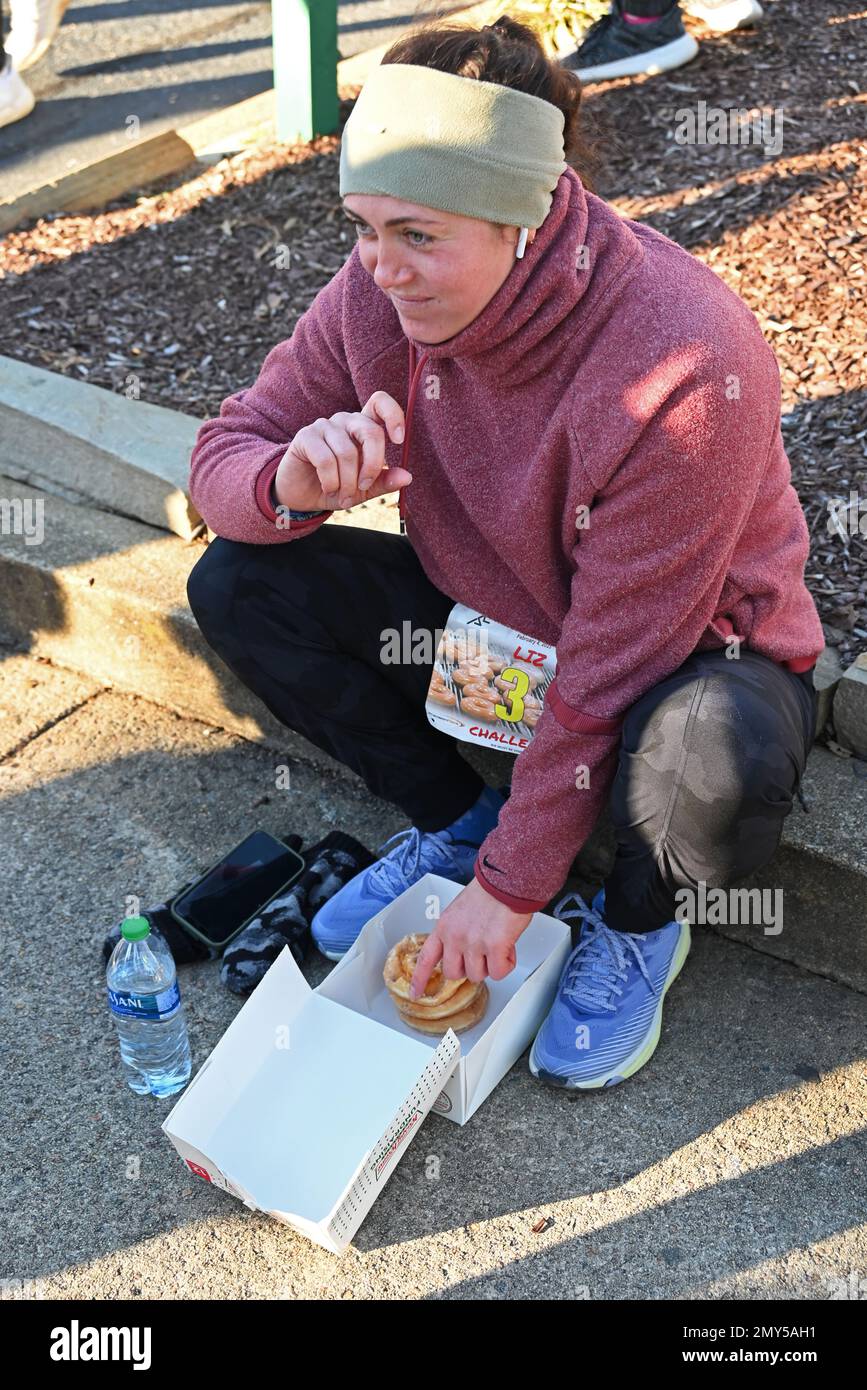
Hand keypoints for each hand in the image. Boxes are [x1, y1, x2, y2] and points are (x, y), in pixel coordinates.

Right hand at [273, 390, 413, 511]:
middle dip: (373, 465)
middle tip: (364, 487)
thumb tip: (407, 477)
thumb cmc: (336, 487)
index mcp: (363, 427)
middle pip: (370, 431)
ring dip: (348, 483)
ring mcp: (325, 426)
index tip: (398, 441)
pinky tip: (329, 489)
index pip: (380, 403)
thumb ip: (384, 482)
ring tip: (344, 497)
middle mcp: (346, 421)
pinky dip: (331, 481)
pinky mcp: (306, 436)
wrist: (301, 496)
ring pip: (347, 452)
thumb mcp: (364, 490)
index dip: (393, 416)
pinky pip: (326, 460)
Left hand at [409, 877, 533, 998]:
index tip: (416, 993)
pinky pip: (499, 972)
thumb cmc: (488, 893)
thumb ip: (455, 932)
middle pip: (454, 974)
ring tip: (497, 944)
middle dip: (469, 968)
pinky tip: (508, 947)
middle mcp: (455, 937)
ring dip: (490, 965)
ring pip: (478, 976)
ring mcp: (474, 944)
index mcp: (444, 927)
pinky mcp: (495, 947)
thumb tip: (461, 951)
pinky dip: (506, 964)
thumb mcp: (458, 911)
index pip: (426, 959)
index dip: (420, 979)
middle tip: (481, 954)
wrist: (506, 881)